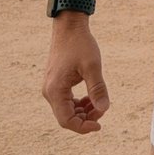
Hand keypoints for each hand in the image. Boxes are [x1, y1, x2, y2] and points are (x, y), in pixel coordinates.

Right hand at [42, 15, 109, 134]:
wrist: (69, 27)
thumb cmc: (80, 44)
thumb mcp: (92, 66)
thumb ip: (97, 89)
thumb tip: (104, 109)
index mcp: (55, 90)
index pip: (66, 121)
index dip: (83, 127)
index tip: (99, 125)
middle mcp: (49, 92)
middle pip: (66, 117)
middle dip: (85, 118)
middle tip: (102, 109)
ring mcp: (51, 88)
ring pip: (66, 110)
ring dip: (83, 112)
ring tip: (99, 102)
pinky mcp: (56, 83)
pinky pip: (66, 101)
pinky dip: (79, 104)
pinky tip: (91, 98)